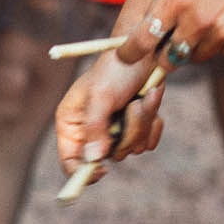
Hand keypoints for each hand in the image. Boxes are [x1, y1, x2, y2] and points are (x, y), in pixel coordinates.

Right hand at [55, 50, 164, 186]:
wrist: (146, 50)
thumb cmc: (116, 68)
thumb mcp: (101, 96)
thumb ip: (95, 128)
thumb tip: (94, 159)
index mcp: (72, 122)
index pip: (70, 161)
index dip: (82, 173)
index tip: (102, 171)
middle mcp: (91, 129)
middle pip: (107, 158)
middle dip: (125, 134)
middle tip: (131, 107)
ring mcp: (115, 129)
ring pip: (131, 149)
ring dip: (142, 123)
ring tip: (141, 97)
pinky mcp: (136, 126)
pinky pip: (147, 142)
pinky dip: (153, 122)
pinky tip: (150, 99)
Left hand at [118, 0, 223, 68]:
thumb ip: (166, 1)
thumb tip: (150, 28)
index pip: (143, 38)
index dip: (130, 52)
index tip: (126, 55)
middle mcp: (197, 20)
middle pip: (169, 58)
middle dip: (167, 53)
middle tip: (173, 40)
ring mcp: (221, 32)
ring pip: (197, 57)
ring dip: (196, 47)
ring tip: (210, 18)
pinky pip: (222, 52)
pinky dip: (220, 43)